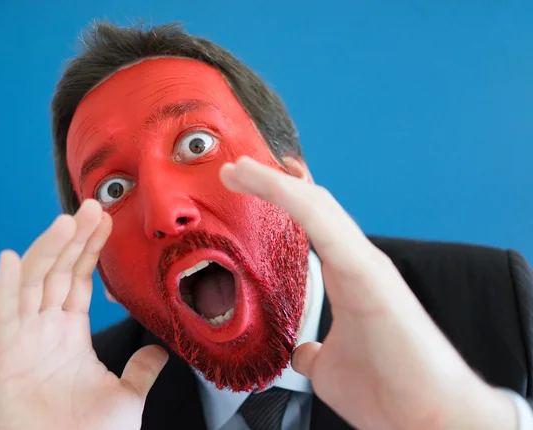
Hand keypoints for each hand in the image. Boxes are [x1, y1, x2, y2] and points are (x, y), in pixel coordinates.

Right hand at [0, 199, 167, 429]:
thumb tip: (160, 352)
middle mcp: (45, 329)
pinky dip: (4, 286)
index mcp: (71, 334)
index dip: (91, 250)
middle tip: (93, 206)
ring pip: (35, 282)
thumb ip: (140, 369)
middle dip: (75, 238)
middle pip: (60, 271)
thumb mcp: (124, 394)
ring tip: (68, 220)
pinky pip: (3, 314)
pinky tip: (10, 258)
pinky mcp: (3, 354)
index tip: (106, 222)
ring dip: (49, 249)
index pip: (80, 280)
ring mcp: (23, 338)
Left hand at [220, 157, 516, 429]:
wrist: (424, 419)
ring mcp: (364, 263)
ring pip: (316, 207)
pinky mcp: (367, 273)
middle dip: (272, 183)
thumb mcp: (328, 367)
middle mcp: (357, 262)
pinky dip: (293, 200)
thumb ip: (312, 351)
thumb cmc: (385, 390)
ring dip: (275, 184)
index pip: (313, 225)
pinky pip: (324, 225)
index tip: (251, 183)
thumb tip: (300, 351)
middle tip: (236, 168)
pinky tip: (269, 183)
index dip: (283, 199)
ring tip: (239, 169)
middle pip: (312, 207)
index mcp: (349, 277)